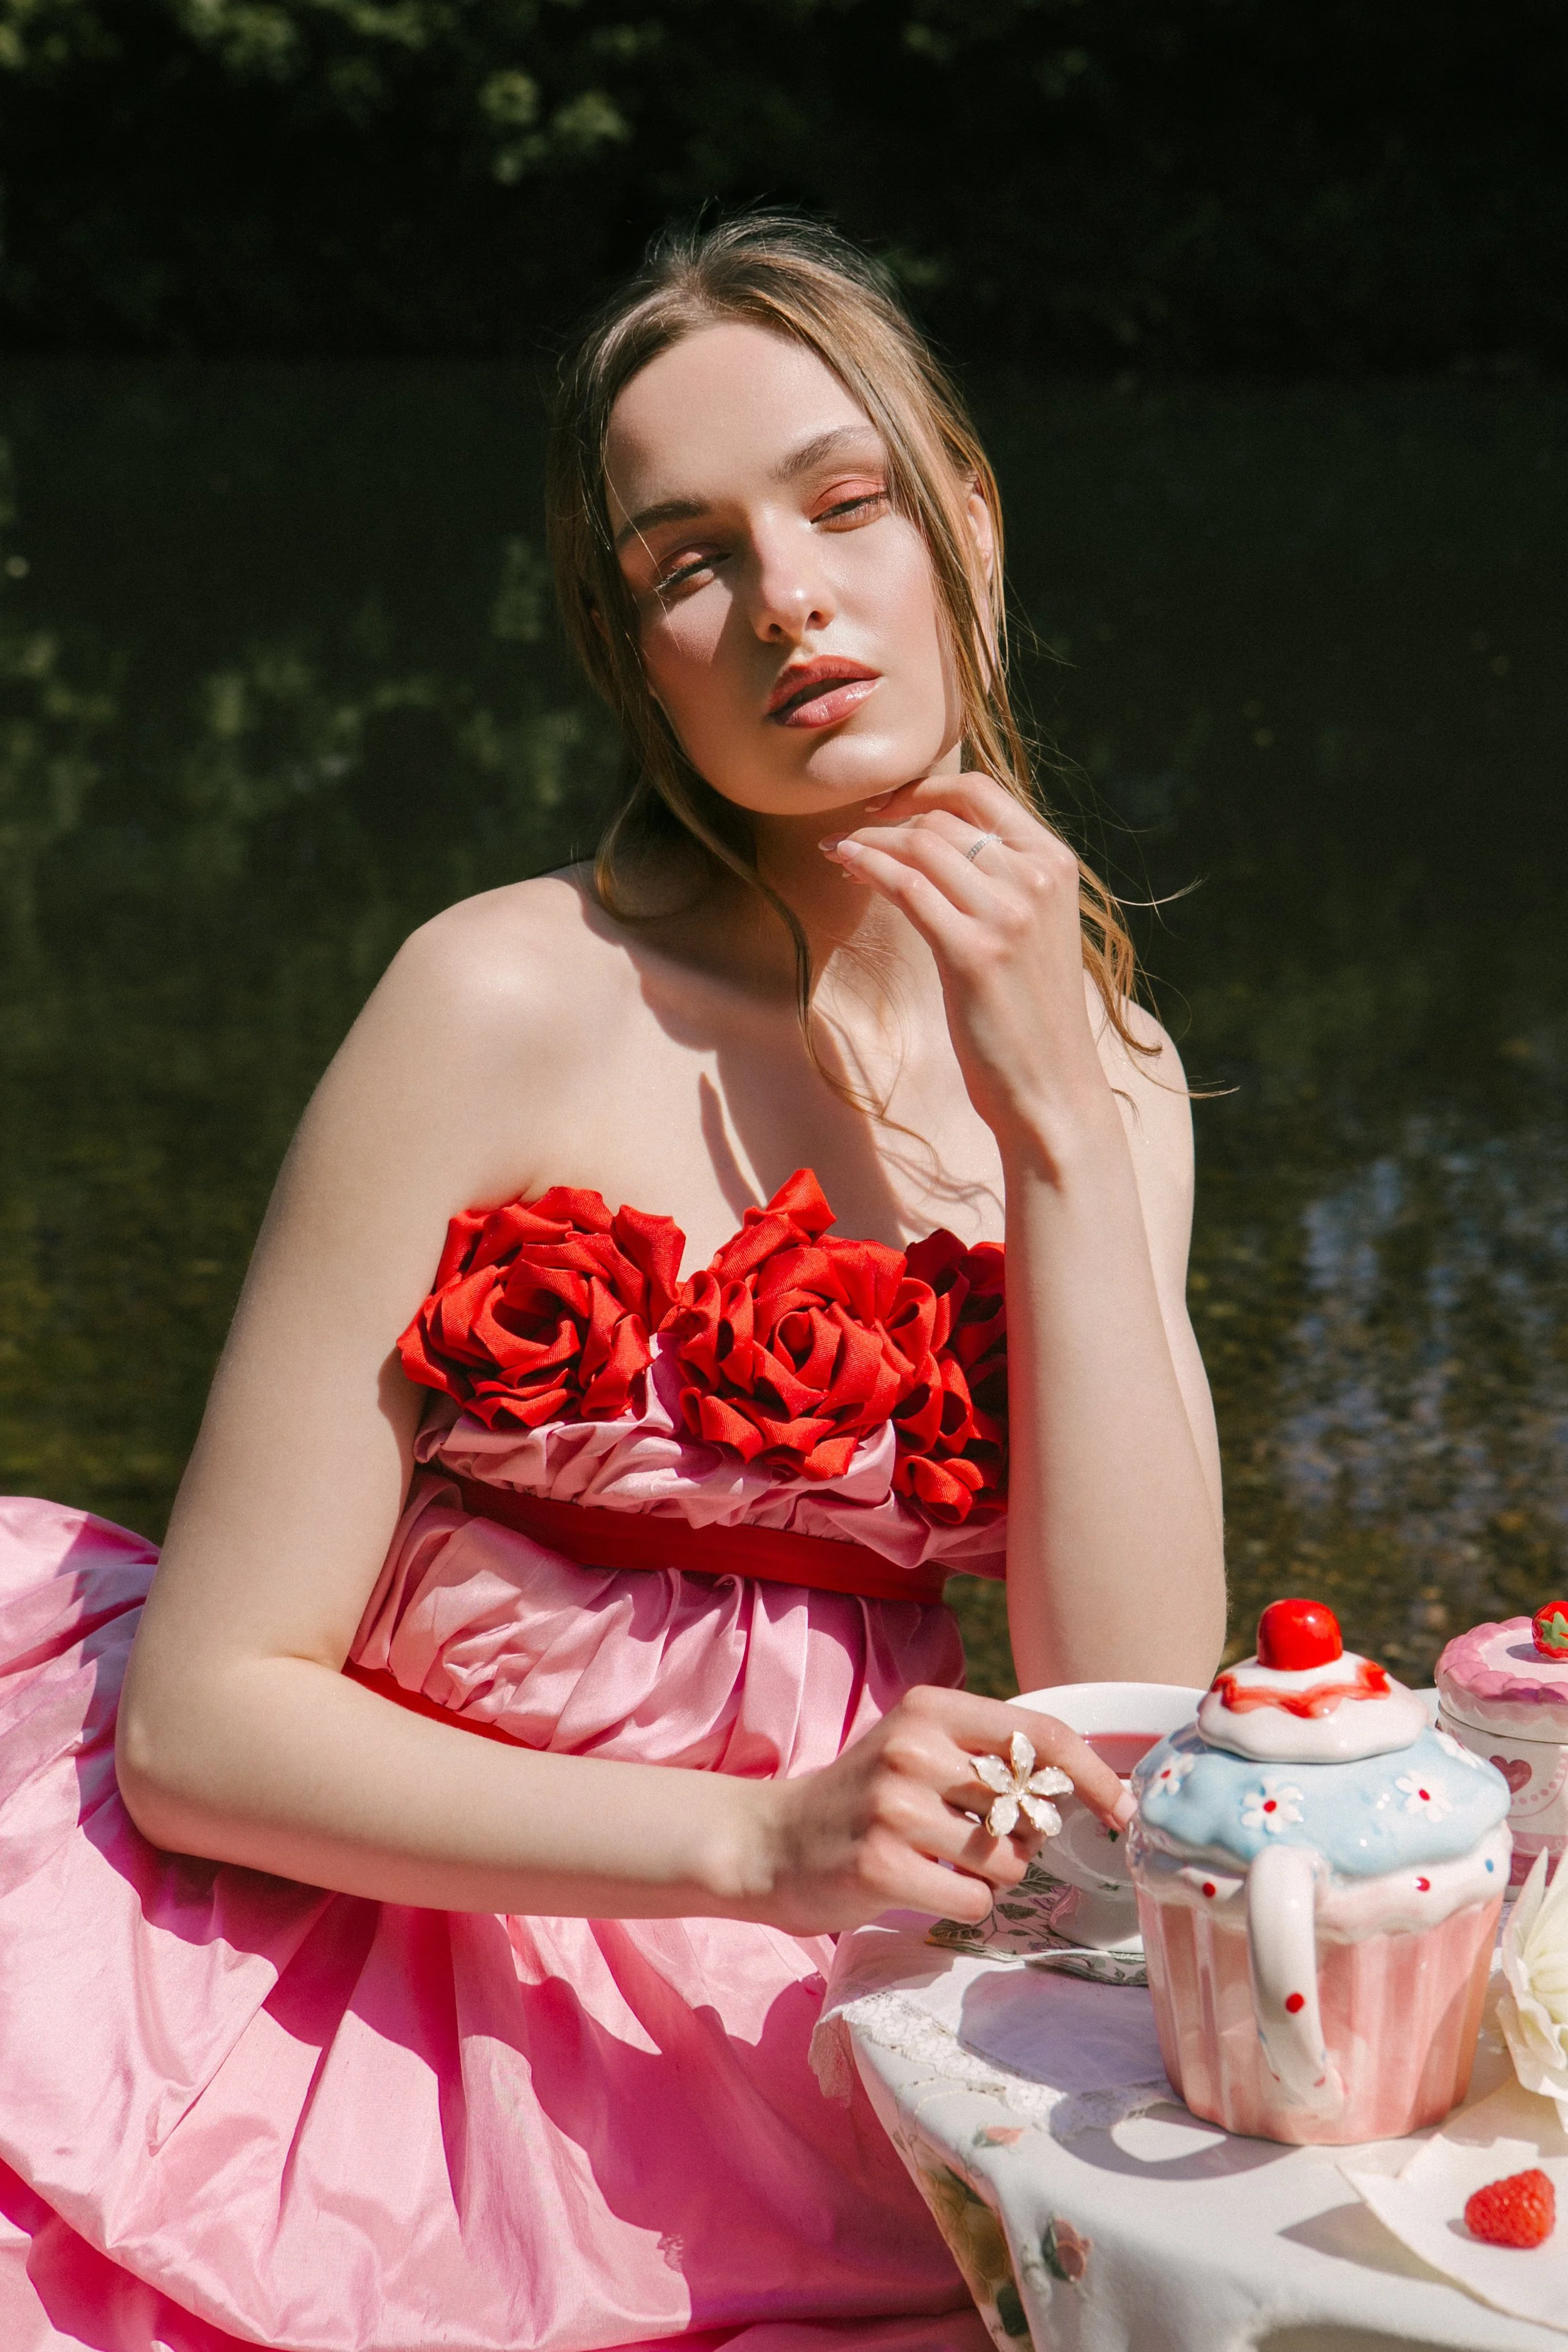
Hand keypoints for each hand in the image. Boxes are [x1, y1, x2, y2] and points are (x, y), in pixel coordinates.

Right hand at [755, 1683, 1135, 1935]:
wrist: (770, 1842)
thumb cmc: (860, 1798)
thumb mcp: (917, 1748)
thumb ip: (986, 1756)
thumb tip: (1078, 1788)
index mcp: (931, 1708)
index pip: (1042, 1734)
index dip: (1096, 1774)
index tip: (1126, 1809)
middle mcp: (913, 1747)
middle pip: (1030, 1808)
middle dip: (1026, 1840)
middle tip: (979, 1842)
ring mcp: (894, 1806)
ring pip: (1007, 1861)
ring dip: (993, 1877)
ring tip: (943, 1863)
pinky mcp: (880, 1864)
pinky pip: (972, 1899)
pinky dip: (963, 1904)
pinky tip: (923, 1888)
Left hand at [822, 773, 1108, 1154]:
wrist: (1053, 1085)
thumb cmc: (1032, 1013)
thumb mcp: (1031, 929)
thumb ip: (1002, 880)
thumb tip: (939, 842)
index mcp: (1055, 863)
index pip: (980, 792)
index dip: (923, 787)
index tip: (884, 804)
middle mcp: (1036, 879)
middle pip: (942, 819)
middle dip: (886, 820)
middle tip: (849, 835)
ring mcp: (1007, 915)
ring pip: (919, 846)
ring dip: (868, 842)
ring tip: (839, 854)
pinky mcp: (973, 952)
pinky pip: (905, 887)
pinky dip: (867, 867)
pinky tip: (844, 866)